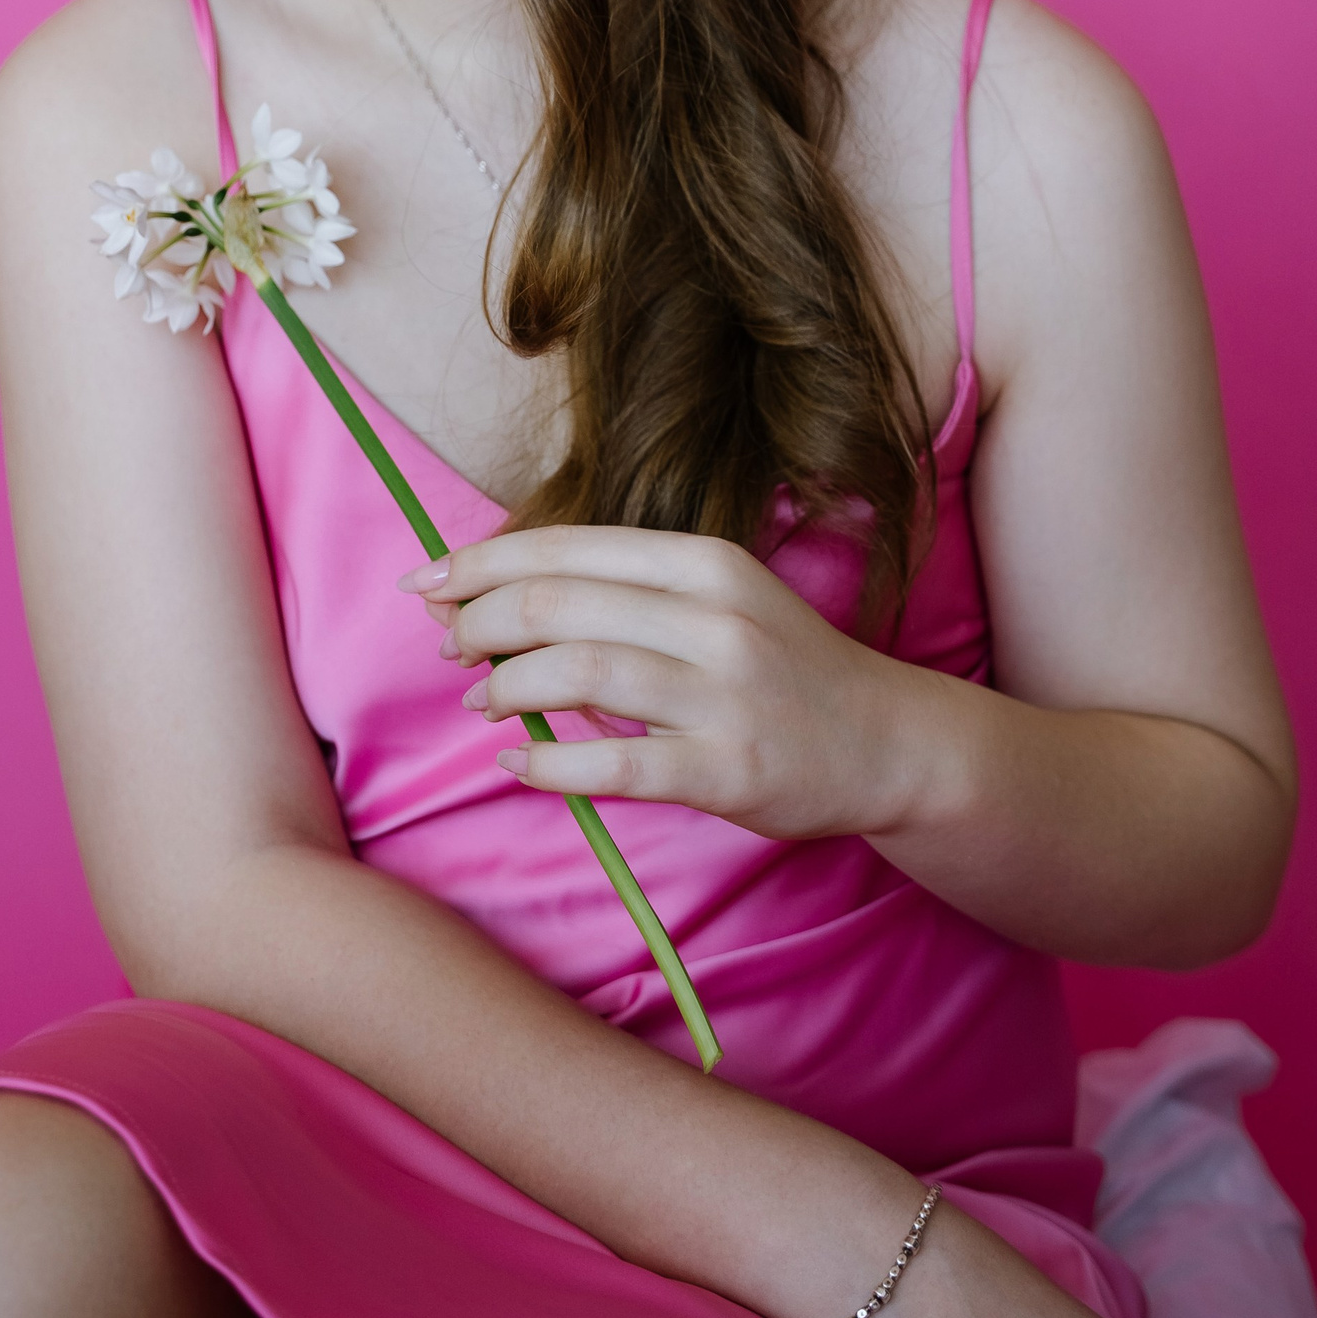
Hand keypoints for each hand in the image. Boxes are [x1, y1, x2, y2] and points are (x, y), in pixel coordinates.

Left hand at [399, 524, 918, 839]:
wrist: (890, 741)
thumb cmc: (782, 668)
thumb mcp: (719, 600)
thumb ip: (627, 593)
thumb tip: (500, 596)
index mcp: (706, 563)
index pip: (567, 548)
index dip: (481, 562)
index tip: (426, 583)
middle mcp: (715, 618)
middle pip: (559, 603)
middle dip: (480, 622)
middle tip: (448, 647)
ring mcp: (724, 694)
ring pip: (579, 672)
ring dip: (507, 687)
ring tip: (480, 701)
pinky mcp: (727, 769)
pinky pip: (616, 763)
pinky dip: (550, 763)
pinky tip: (519, 764)